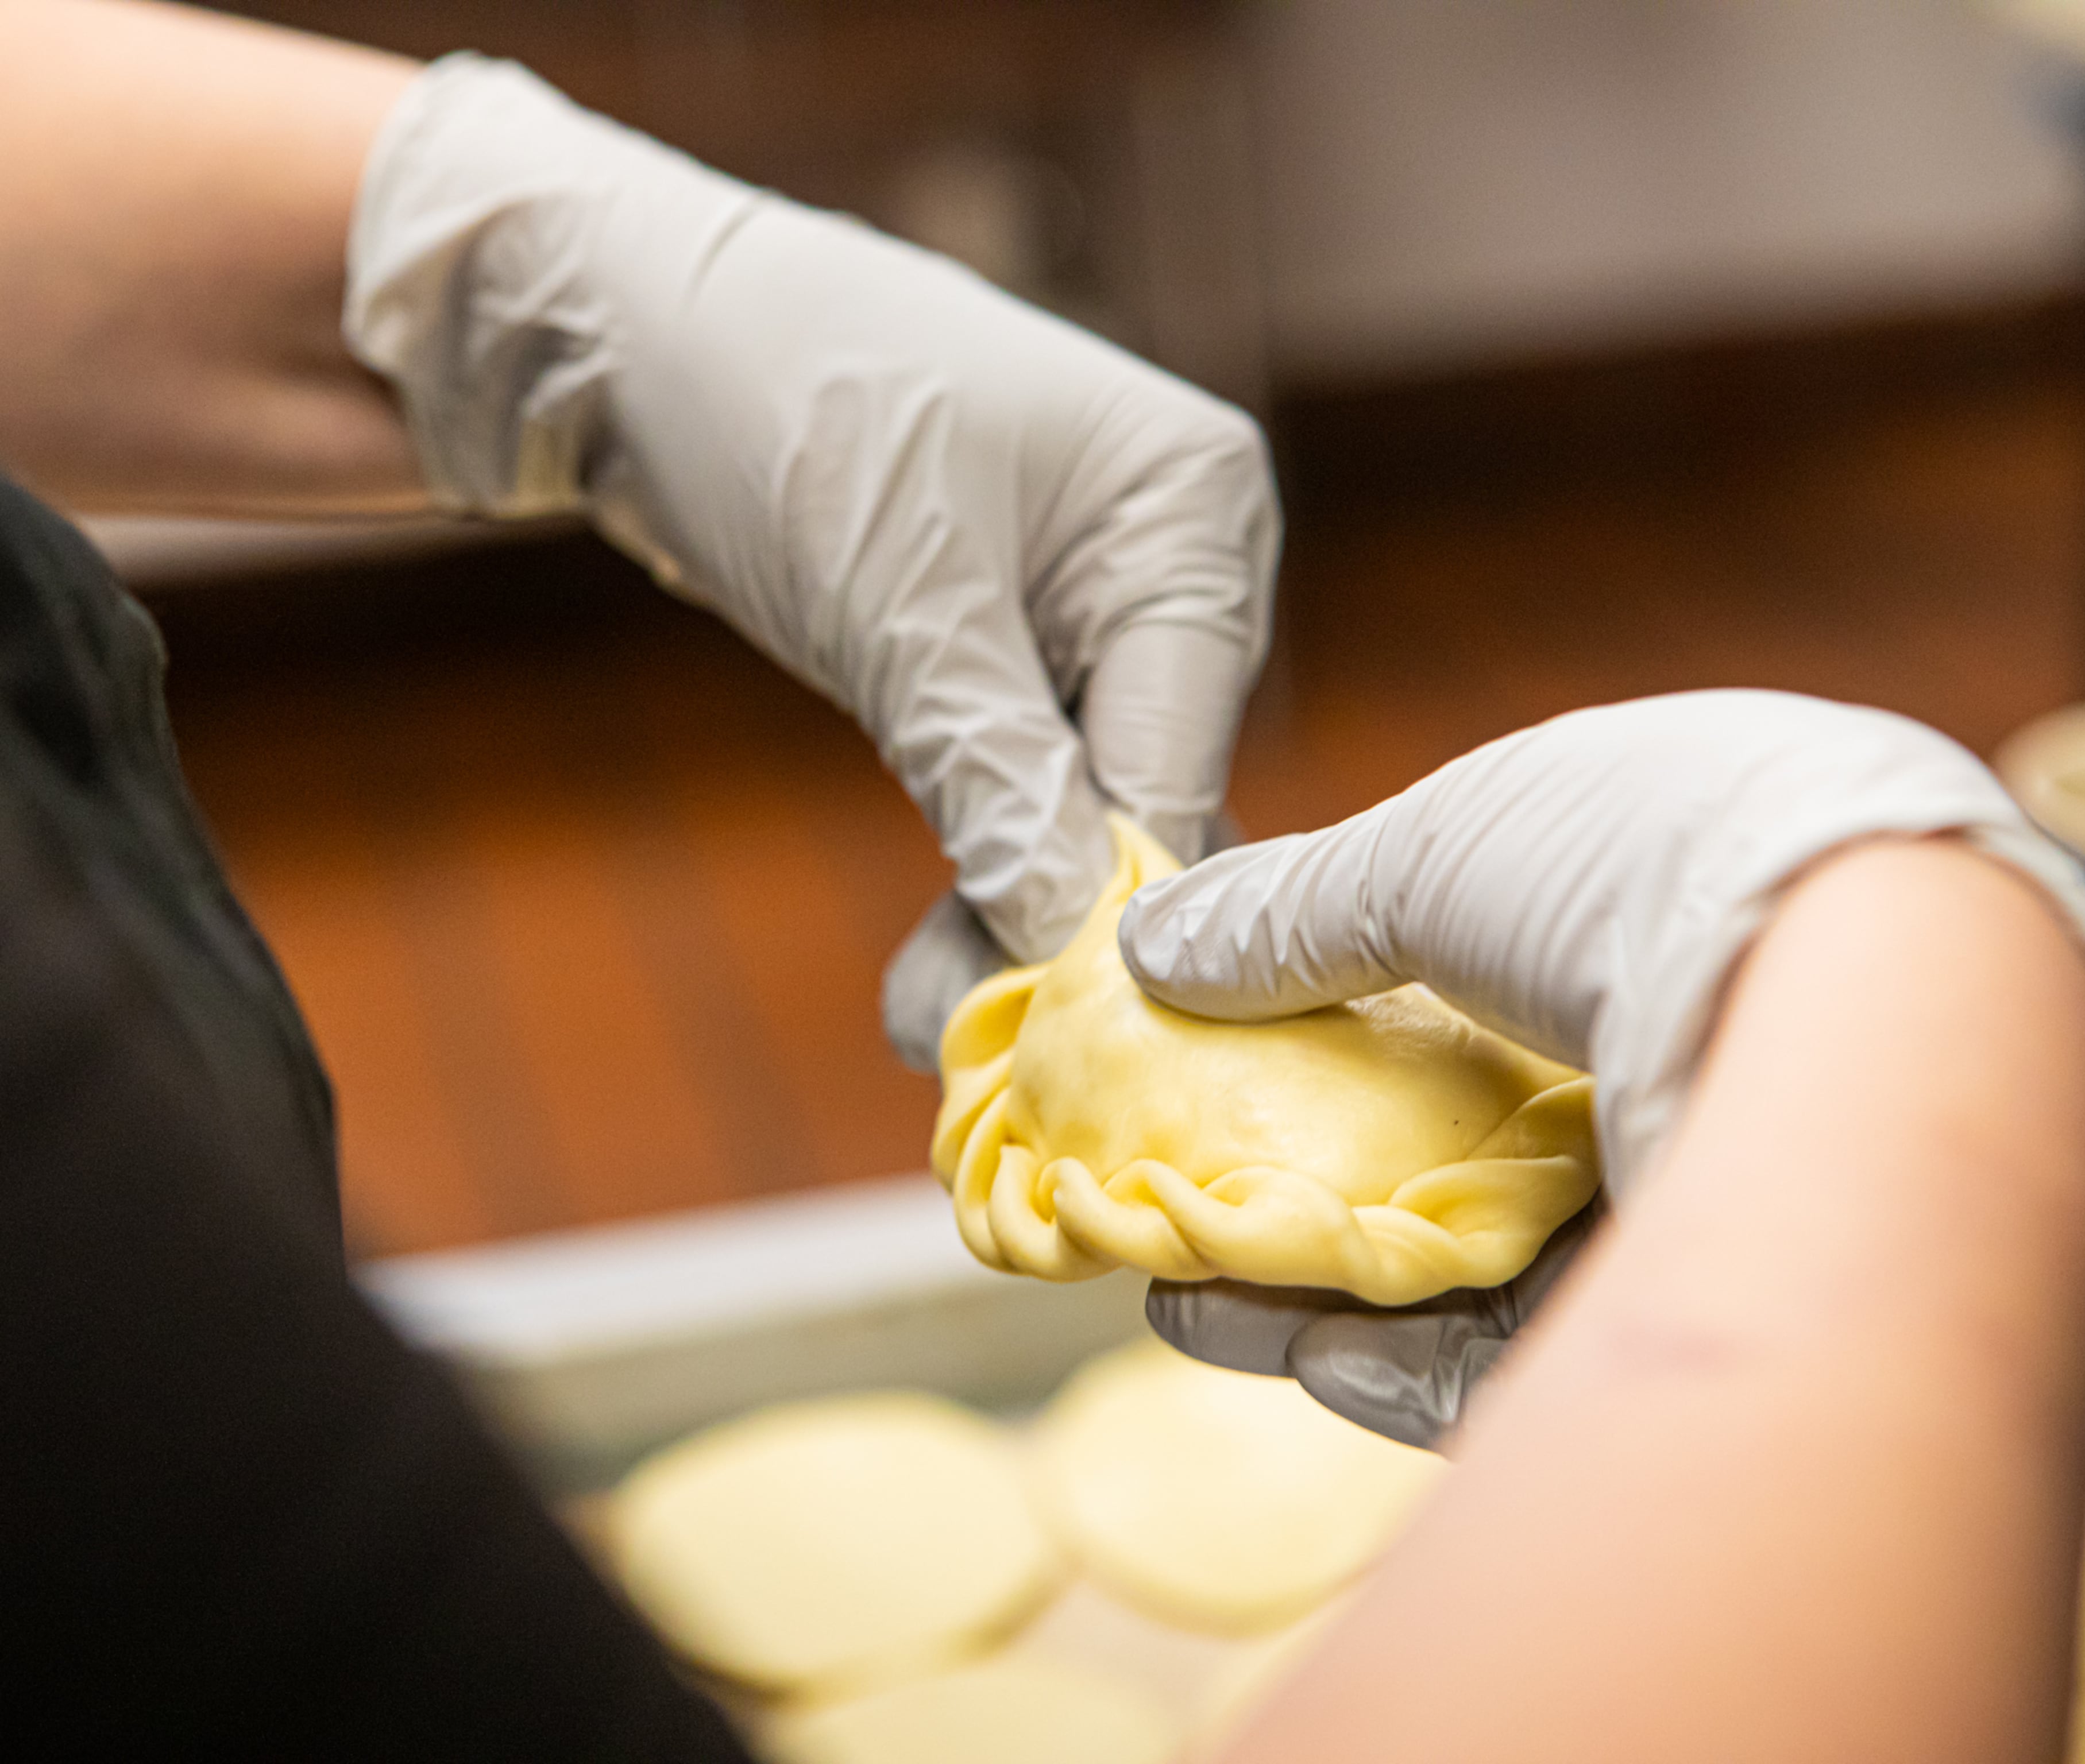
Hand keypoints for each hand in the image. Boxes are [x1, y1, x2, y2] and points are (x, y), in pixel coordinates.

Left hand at [343, 57, 1278, 1066]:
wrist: (614, 314)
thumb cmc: (771, 402)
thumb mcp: (899, 603)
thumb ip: (997, 776)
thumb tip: (1073, 942)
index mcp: (1190, 509)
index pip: (1182, 745)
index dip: (1119, 892)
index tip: (1058, 1023)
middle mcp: (1163, 554)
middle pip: (1146, 783)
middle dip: (1056, 912)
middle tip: (963, 1035)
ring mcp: (1089, 597)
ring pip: (1080, 797)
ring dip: (1006, 905)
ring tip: (925, 1013)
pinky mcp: (1008, 637)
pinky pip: (1020, 773)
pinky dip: (976, 853)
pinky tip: (935, 958)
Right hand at [1121, 690, 2084, 1444]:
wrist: (1854, 990)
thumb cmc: (1643, 862)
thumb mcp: (1430, 847)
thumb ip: (1288, 909)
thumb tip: (1148, 943)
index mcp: (1631, 893)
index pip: (1450, 968)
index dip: (1320, 1015)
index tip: (1203, 1057)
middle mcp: (1673, 1034)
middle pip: (1451, 1130)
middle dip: (1299, 1174)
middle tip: (1170, 1207)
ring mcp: (1694, 1173)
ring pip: (1475, 1255)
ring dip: (1321, 1281)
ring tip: (1181, 1297)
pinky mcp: (1701, 1304)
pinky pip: (1535, 1345)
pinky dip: (1409, 1357)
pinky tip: (1295, 1351)